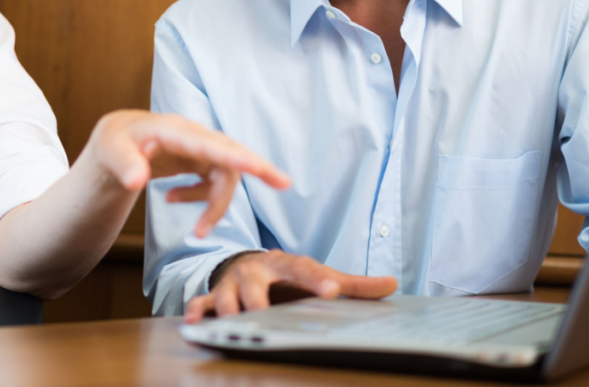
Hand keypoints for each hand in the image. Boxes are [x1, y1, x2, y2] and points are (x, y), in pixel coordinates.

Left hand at [84, 110, 290, 237]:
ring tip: (198, 232)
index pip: (211, 144)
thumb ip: (123, 163)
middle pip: (230, 155)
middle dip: (258, 168)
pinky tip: (173, 200)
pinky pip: (213, 179)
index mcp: (173, 130)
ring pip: (224, 174)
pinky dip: (202, 198)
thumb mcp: (107, 151)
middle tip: (284, 184)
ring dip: (216, 205)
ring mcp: (197, 148)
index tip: (266, 170)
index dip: (239, 157)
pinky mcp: (198, 159)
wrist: (115, 142)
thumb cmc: (112, 143)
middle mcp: (191, 136)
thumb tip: (138, 182)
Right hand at [184, 250, 397, 322]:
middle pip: (256, 282)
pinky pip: (203, 301)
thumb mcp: (318, 276)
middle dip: (259, 297)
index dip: (318, 279)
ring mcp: (233, 282)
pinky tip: (196, 320)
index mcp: (285, 263)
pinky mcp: (215, 295)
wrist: (250, 266)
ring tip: (233, 324)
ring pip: (228, 295)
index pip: (303, 268)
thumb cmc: (289, 277)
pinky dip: (198, 310)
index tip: (333, 291)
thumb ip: (353, 284)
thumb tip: (393, 285)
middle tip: (266, 312)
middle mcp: (257, 270)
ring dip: (229, 309)